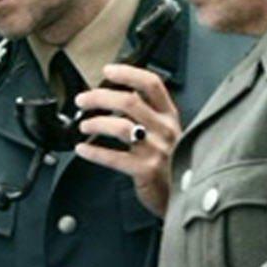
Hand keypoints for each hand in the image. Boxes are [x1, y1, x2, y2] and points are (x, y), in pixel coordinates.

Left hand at [71, 63, 182, 216]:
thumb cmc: (171, 163)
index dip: (128, 73)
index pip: (151, 84)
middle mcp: (164, 129)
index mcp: (169, 116)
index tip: (108, 71)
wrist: (184, 195)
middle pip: (129, 101)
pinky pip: (114, 158)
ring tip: (83, 125)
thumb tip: (114, 98)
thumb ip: (147, 115)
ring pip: (121, 126)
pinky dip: (94, 152)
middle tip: (82, 100)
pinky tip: (82, 149)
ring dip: (96, 123)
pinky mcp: (146, 170)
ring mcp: (156, 150)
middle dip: (100, 97)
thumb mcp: (166, 134)